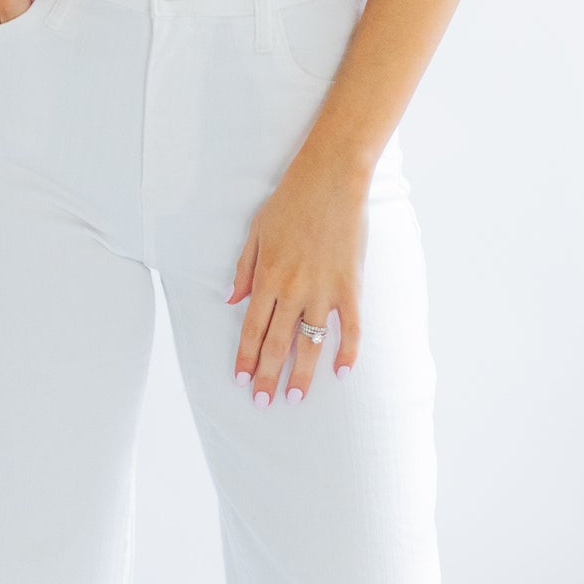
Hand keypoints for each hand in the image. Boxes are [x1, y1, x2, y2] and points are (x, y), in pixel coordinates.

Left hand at [227, 142, 367, 403]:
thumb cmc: (289, 202)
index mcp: (267, 278)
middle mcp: (293, 290)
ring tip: (296, 398)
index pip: (252, 330)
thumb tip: (232, 302)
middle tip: (263, 404)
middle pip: (277, 344)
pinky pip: (351, 327)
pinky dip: (348, 351)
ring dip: (302, 373)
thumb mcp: (255, 232)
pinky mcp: (351, 286)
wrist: (330, 179)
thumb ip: (244, 270)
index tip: (242, 382)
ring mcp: (324, 290)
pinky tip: (343, 373)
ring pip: (310, 342)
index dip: (247, 359)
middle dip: (268, 377)